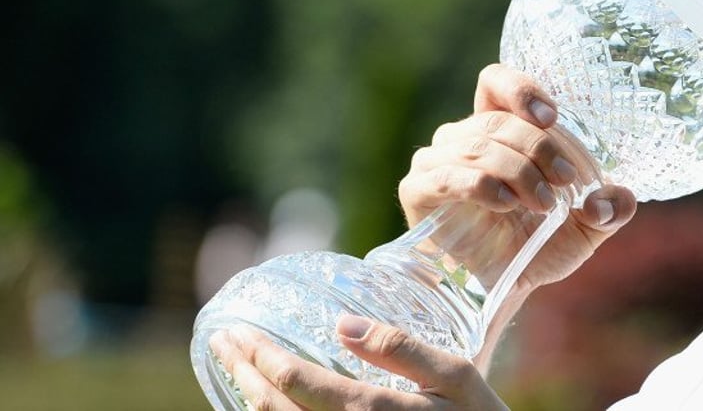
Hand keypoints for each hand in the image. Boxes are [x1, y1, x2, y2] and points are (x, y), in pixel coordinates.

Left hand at [210, 315, 507, 410]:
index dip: (258, 355)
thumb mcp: (456, 376)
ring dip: (249, 400)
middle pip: (273, 409)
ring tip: (238, 371)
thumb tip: (341, 324)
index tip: (236, 330)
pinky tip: (270, 405)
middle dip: (242, 372)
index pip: (293, 381)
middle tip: (223, 342)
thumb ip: (399, 348)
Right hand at [398, 63, 637, 290]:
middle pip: (498, 121)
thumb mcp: (589, 225)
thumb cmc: (541, 244)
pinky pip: (447, 176)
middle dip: (540, 149)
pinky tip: (506, 204)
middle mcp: (463, 137)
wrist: (508, 287)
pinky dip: (482, 185)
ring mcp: (437, 162)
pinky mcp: (419, 191)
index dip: (521, 90)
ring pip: (478, 146)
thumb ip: (612, 207)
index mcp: (499, 128)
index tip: (551, 117)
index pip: (496, 82)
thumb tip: (616, 199)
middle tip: (566, 182)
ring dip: (519, 172)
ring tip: (544, 204)